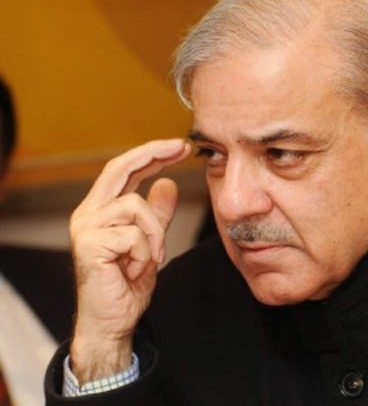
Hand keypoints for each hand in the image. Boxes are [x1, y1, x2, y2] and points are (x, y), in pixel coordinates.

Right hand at [69, 139, 190, 382]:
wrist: (114, 321)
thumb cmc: (127, 285)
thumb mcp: (151, 242)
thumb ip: (157, 214)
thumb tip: (167, 184)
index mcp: (101, 210)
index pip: (124, 170)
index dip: (151, 154)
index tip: (179, 146)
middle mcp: (88, 213)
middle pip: (119, 168)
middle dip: (153, 154)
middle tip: (182, 147)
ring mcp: (86, 228)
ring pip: (135, 206)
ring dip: (155, 234)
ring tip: (151, 259)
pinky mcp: (90, 244)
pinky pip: (134, 235)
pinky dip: (145, 253)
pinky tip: (134, 270)